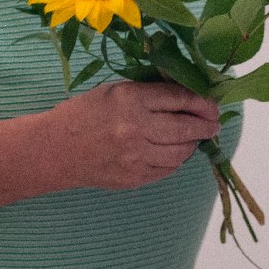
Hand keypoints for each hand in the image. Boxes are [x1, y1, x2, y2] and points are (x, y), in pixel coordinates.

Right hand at [46, 81, 220, 190]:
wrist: (55, 150)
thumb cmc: (84, 114)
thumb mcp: (115, 91)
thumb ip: (149, 92)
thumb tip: (186, 95)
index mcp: (131, 98)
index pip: (179, 97)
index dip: (202, 101)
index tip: (212, 103)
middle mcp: (136, 127)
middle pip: (186, 126)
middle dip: (206, 124)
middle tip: (214, 123)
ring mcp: (136, 156)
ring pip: (181, 151)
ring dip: (193, 143)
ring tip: (196, 137)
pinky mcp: (134, 177)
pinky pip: (168, 169)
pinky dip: (176, 160)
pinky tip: (175, 152)